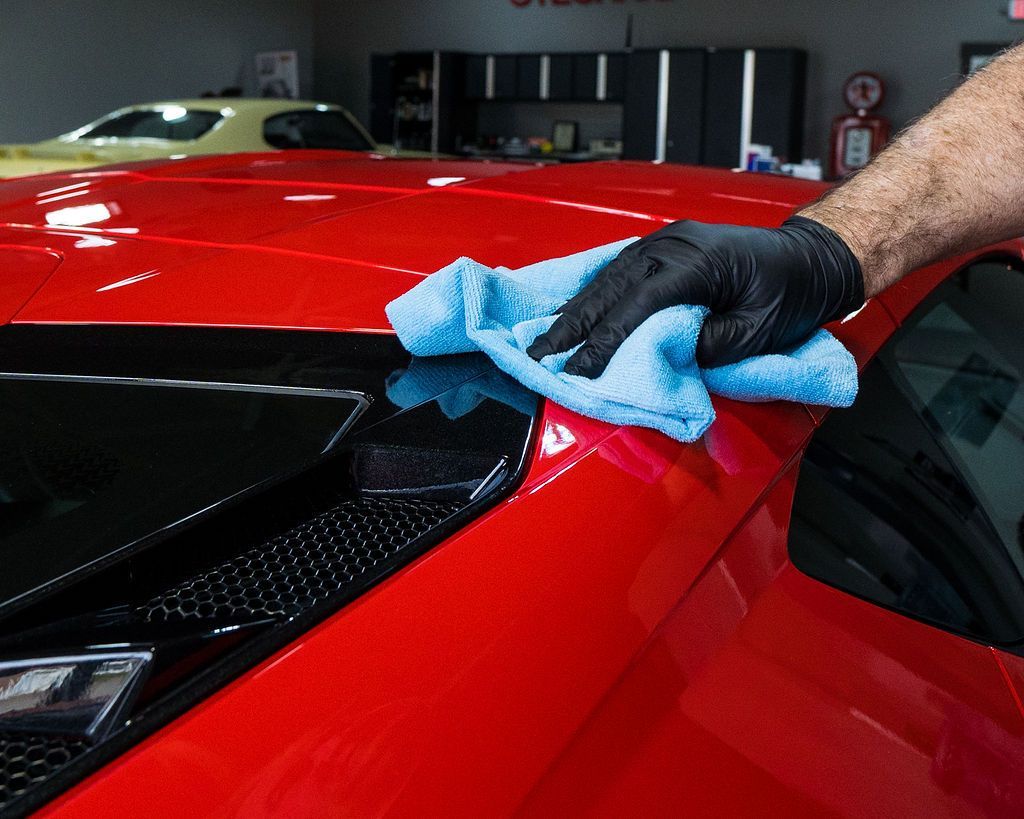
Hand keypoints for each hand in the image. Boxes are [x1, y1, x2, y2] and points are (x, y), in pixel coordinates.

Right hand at [526, 216, 863, 375]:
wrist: (810, 256)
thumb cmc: (790, 293)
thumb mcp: (757, 331)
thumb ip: (708, 345)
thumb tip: (663, 355)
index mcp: (699, 262)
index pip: (639, 305)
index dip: (606, 340)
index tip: (580, 369)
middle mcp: (673, 244)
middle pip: (611, 288)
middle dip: (573, 325)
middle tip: (540, 355)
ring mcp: (666, 240)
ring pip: (608, 277)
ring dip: (575, 310)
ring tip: (546, 338)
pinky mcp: (663, 246)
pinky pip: (618, 270)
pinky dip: (592, 294)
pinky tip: (571, 310)